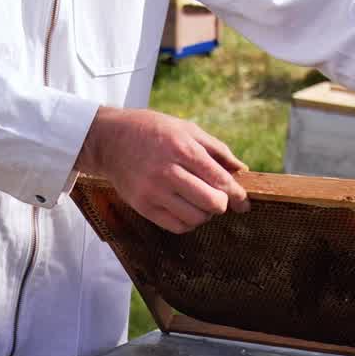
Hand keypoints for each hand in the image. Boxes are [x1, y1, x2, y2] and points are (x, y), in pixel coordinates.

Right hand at [76, 106, 248, 233]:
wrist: (110, 140)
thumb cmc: (153, 131)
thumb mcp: (186, 129)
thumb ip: (216, 149)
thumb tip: (242, 170)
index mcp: (182, 148)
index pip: (220, 179)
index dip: (237, 194)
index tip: (243, 201)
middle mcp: (168, 172)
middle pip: (211, 202)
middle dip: (222, 204)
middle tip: (219, 200)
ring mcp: (153, 191)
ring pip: (195, 218)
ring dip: (205, 214)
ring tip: (200, 203)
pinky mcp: (143, 206)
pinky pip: (176, 226)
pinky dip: (188, 223)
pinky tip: (186, 210)